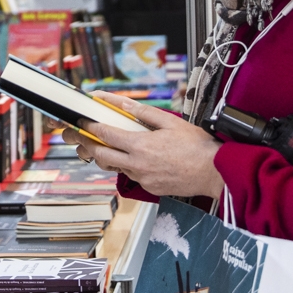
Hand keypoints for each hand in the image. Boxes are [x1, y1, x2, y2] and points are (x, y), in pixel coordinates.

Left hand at [62, 93, 223, 199]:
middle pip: (101, 155)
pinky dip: (127, 167)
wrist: (212, 172)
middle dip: (87, 145)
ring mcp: (142, 178)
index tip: (82, 121)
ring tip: (101, 147)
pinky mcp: (149, 188)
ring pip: (114, 167)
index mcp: (140, 145)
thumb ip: (144, 113)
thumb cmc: (197, 147)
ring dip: (106, 157)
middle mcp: (137, 164)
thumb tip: (124, 104)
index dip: (90, 127)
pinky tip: (131, 159)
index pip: (106, 135)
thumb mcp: (170, 122)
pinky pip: (131, 176)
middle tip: (79, 137)